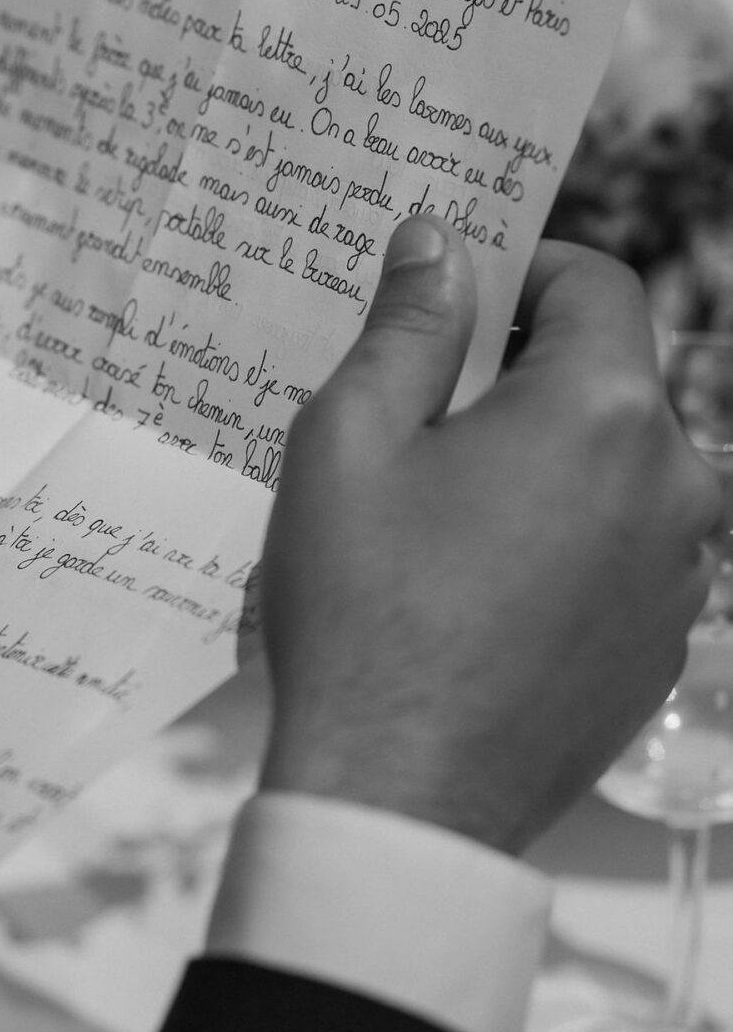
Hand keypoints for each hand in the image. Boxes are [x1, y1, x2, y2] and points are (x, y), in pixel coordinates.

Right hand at [260, 218, 720, 855]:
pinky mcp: (664, 642)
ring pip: (619, 467)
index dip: (525, 270)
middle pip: (611, 377)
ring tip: (444, 515)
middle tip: (424, 419)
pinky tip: (480, 587)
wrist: (401, 793)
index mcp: (601, 411)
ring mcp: (681, 571)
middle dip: (527, 375)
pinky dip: (567, 539)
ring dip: (549, 461)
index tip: (455, 303)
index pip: (598, 282)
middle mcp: (672, 482)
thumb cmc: (363, 609)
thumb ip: (410, 325)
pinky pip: (625, 549)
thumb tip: (439, 238)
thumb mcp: (351, 439)